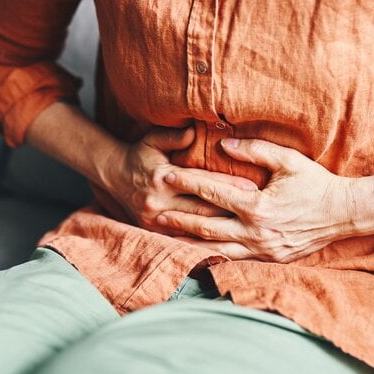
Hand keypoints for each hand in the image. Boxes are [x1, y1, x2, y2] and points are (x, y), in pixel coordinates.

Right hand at [100, 127, 258, 235]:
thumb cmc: (140, 155)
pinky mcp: (155, 232)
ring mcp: (156, 220)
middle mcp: (159, 201)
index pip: (202, 181)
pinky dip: (205, 239)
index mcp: (162, 177)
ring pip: (196, 226)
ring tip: (249, 226)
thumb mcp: (153, 140)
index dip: (228, 184)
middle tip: (260, 209)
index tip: (252, 185)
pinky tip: (227, 240)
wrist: (113, 178)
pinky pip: (185, 238)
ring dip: (222, 227)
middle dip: (233, 208)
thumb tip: (193, 132)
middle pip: (203, 207)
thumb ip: (174, 136)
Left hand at [156, 138, 359, 261]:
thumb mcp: (288, 161)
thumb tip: (225, 144)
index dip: (187, 183)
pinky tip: (199, 251)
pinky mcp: (270, 259)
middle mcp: (256, 232)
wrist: (344, 214)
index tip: (167, 175)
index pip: (212, 193)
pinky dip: (214, 254)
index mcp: (257, 207)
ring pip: (217, 248)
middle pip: (206, 226)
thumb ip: (256, 150)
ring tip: (168, 236)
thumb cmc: (317, 184)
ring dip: (190, 241)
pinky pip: (235, 258)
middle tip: (154, 213)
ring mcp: (262, 249)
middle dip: (179, 219)